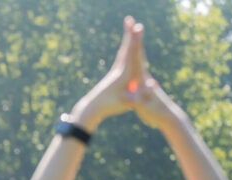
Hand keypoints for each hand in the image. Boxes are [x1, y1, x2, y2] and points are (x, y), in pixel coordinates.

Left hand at [71, 16, 174, 130]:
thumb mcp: (124, 104)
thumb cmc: (109, 106)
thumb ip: (134, 99)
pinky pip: (121, 58)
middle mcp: (119, 70)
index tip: (138, 27)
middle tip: (130, 19)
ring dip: (127, 40)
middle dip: (129, 34)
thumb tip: (139, 97)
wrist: (92, 107)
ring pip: (122, 51)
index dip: (136, 40)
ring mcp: (115, 72)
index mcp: (124, 74)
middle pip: (126, 48)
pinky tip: (125, 48)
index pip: (132, 54)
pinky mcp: (112, 76)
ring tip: (128, 28)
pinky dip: (125, 50)